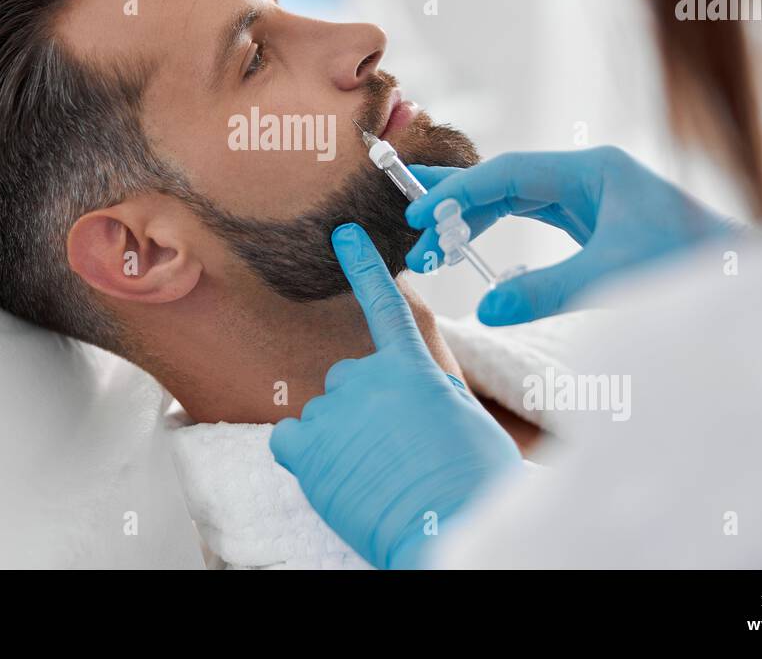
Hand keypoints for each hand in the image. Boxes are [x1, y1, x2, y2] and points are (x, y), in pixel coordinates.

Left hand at [269, 223, 522, 568]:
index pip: (386, 305)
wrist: (449, 526)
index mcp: (414, 367)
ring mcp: (334, 411)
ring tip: (373, 471)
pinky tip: (335, 472)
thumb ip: (433, 384)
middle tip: (393, 447)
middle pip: (350, 379)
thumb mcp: (466, 417)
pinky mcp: (306, 448)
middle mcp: (368, 378)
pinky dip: (306, 454)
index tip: (345, 236)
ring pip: (323, 412)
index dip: (365, 266)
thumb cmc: (471, 482)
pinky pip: (290, 436)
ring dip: (340, 436)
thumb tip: (414, 381)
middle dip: (364, 408)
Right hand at [404, 146, 738, 325]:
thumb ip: (545, 292)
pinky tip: (473, 245)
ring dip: (474, 219)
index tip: (420, 215)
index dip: (460, 193)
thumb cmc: (688, 267)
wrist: (741, 276)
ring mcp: (591, 196)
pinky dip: (498, 229)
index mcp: (593, 170)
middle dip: (456, 198)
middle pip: (505, 179)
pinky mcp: (594, 220)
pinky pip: (532, 215)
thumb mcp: (611, 278)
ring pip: (515, 198)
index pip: (509, 174)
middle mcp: (587, 175)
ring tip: (431, 241)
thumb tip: (485, 309)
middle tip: (406, 210)